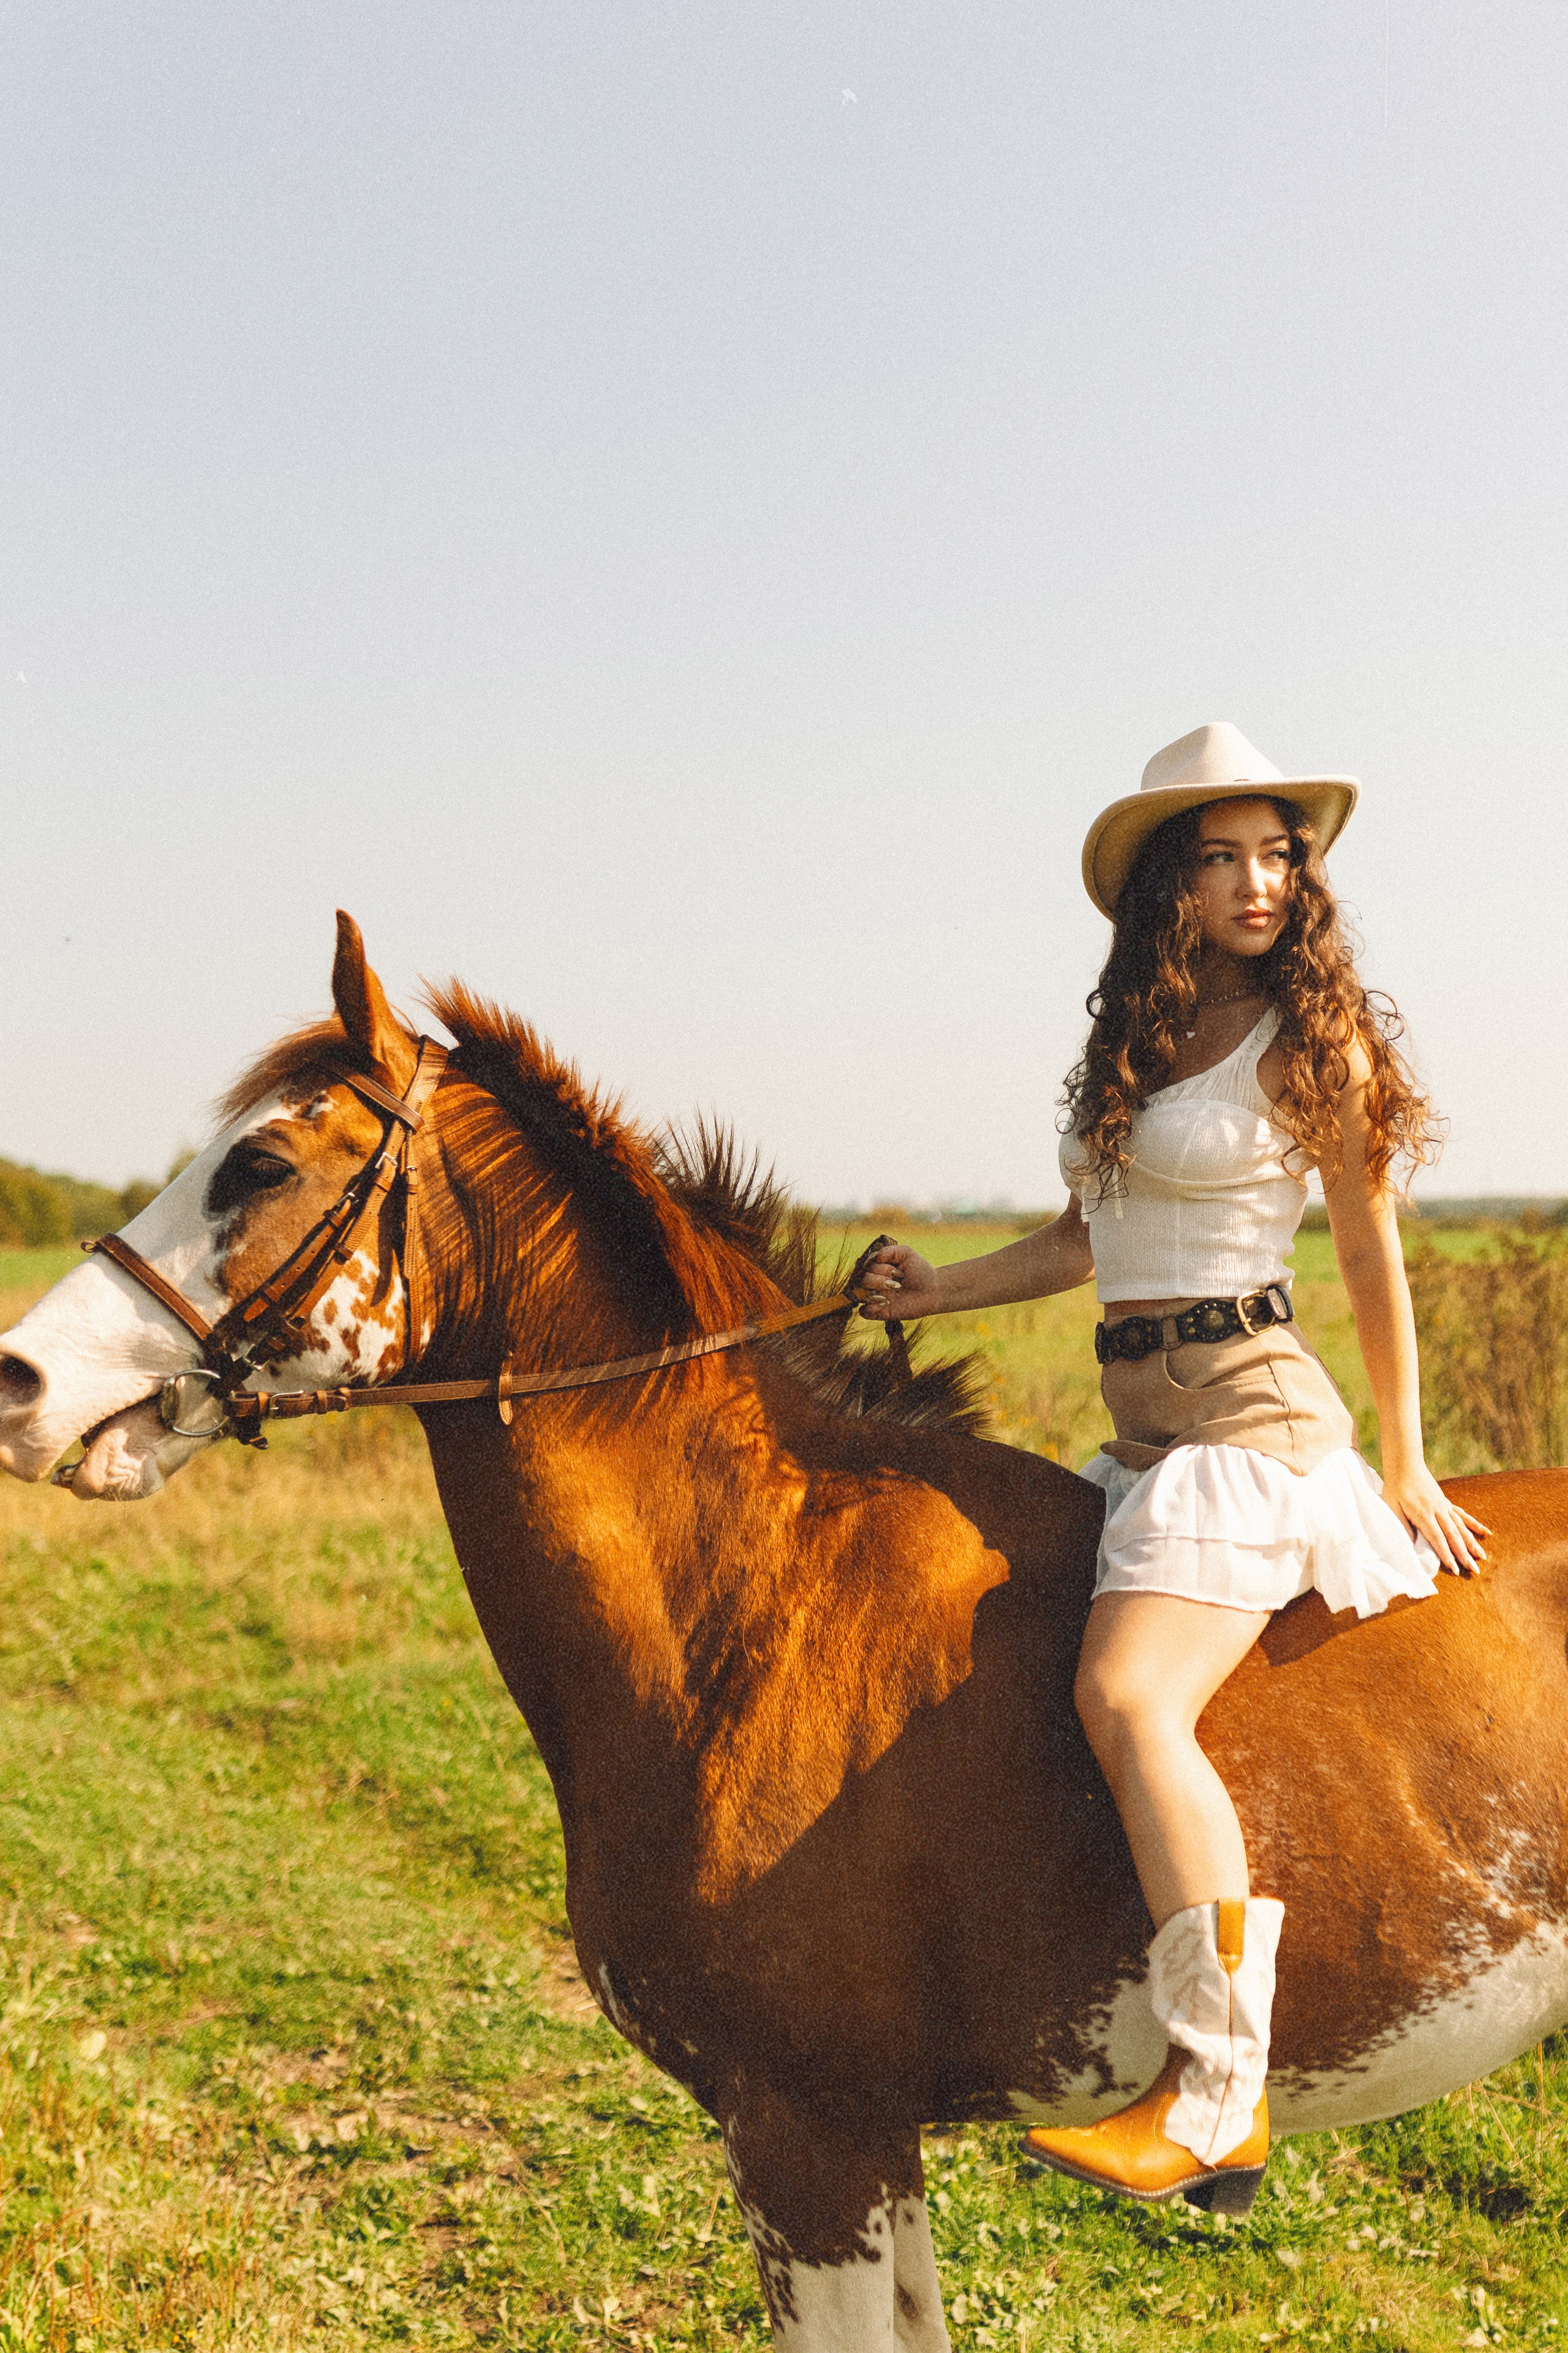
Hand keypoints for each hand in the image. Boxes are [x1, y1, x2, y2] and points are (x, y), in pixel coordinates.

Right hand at [856, 1242, 947, 1321]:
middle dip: (878, 1280)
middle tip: (897, 1284)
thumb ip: (889, 1251)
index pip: (866, 1266)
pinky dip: (870, 1308)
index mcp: (878, 1268)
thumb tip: (875, 1258)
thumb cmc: (920, 1271)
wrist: (933, 1290)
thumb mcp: (906, 1253)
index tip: (897, 1270)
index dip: (878, 1267)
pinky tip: (886, 1303)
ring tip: (891, 1293)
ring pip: (859, 1294)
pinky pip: (864, 1312)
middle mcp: (875, 1282)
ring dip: (873, 1293)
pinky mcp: (880, 1312)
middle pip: (862, 1280)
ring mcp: (876, 1297)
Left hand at [1380, 1460, 1489, 1574]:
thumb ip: (1402, 1525)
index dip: (1446, 1554)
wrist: (1405, 1465)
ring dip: (1472, 1543)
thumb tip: (1411, 1544)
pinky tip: (1486, 1533)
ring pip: (1461, 1527)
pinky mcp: (1446, 1502)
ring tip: (1482, 1557)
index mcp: (1423, 1514)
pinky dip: (1474, 1524)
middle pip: (1453, 1536)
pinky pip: (1463, 1515)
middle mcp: (1438, 1511)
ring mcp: (1444, 1506)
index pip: (1437, 1538)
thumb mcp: (1392, 1506)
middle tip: (1474, 1570)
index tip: (1455, 1568)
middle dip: (1464, 1554)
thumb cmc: (1396, 1487)